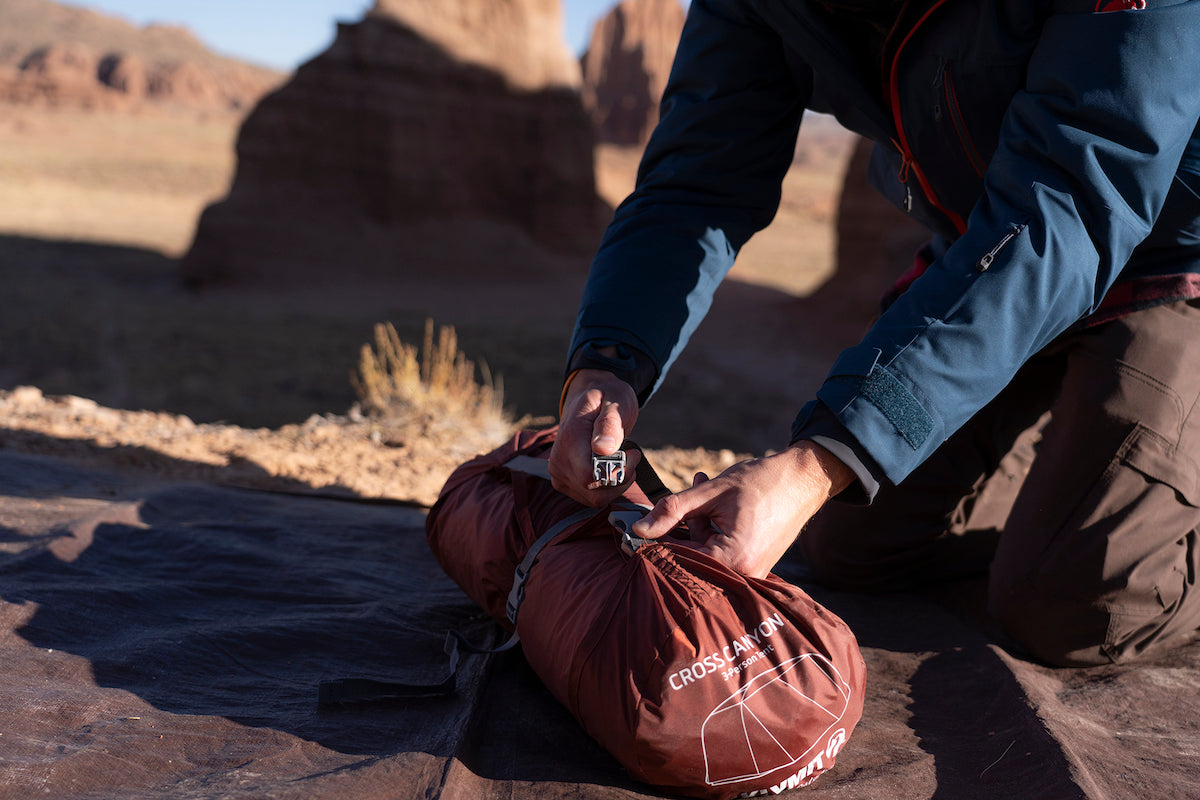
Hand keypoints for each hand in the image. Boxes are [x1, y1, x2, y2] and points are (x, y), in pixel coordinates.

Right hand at [548, 369, 639, 506]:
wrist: (590, 399)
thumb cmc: (606, 398)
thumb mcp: (615, 401)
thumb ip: (609, 423)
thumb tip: (602, 448)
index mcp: (569, 439)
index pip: (589, 476)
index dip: (617, 473)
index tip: (632, 453)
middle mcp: (558, 460)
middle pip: (594, 492)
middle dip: (620, 479)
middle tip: (631, 455)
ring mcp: (558, 473)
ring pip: (593, 499)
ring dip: (616, 484)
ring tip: (623, 458)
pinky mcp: (564, 482)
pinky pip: (590, 498)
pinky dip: (607, 488)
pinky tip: (612, 467)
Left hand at [631, 441, 853, 577]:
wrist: (803, 479)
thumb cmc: (762, 482)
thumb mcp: (711, 492)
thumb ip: (672, 511)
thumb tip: (639, 530)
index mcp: (732, 560)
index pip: (679, 560)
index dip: (658, 541)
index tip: (641, 526)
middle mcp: (743, 574)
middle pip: (692, 557)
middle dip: (683, 525)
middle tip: (688, 494)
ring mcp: (751, 572)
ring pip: (706, 551)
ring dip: (699, 522)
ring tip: (705, 486)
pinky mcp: (753, 564)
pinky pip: (721, 550)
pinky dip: (713, 528)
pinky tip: (716, 503)